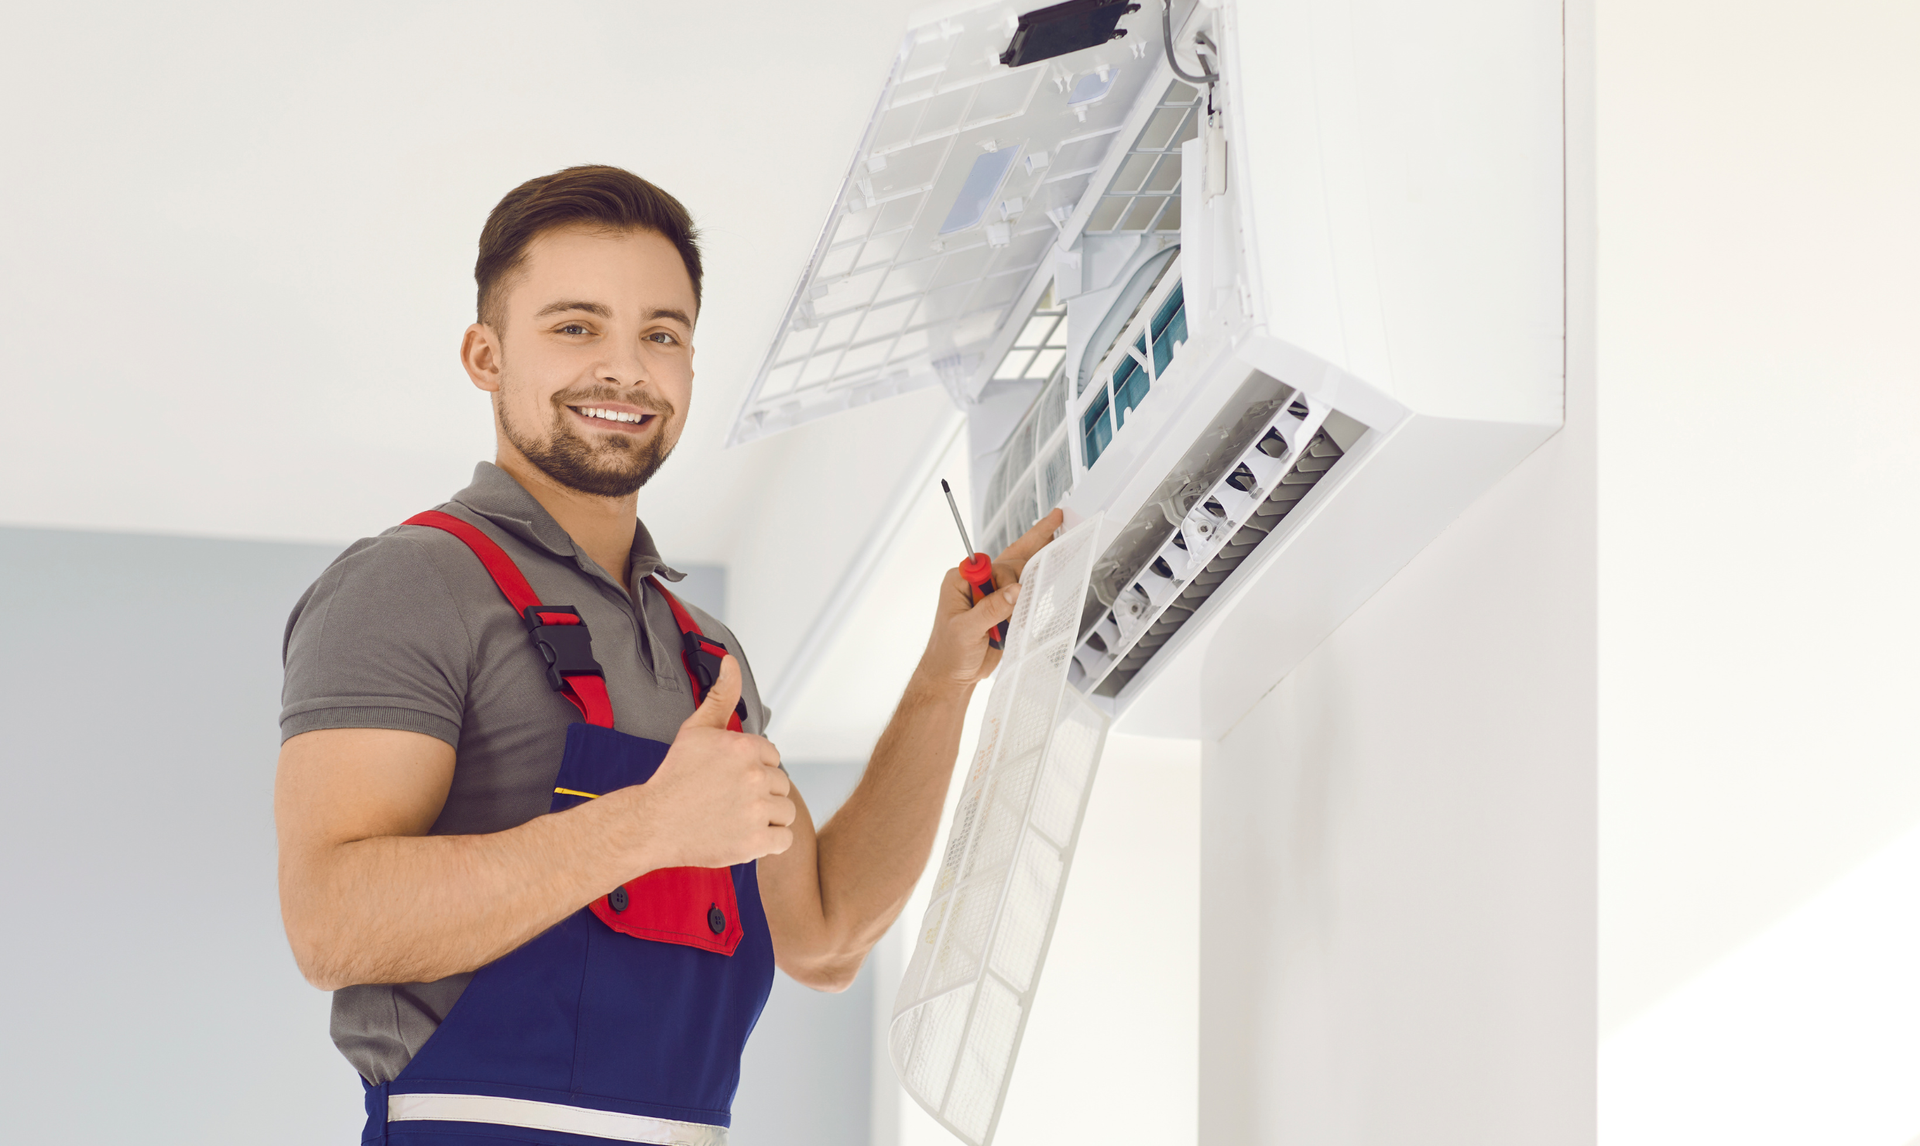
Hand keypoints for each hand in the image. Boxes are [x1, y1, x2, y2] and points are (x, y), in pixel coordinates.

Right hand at [622, 655, 794, 870]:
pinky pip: (784, 840)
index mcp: (745, 748)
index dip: (753, 770)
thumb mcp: (696, 729)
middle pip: (781, 785)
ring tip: (737, 818)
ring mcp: (756, 810)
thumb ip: (721, 696)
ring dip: (767, 817)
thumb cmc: (674, 777)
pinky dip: (769, 842)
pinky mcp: (755, 842)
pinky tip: (745, 835)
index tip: (731, 780)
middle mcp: (754, 777)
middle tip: (730, 800)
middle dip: (761, 793)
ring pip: (785, 812)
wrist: (652, 822)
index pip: (773, 758)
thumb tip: (730, 662)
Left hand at [918, 508, 1065, 689]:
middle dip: (1034, 541)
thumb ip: (991, 609)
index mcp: (960, 580)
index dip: (1009, 578)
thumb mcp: (966, 630)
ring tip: (1058, 534)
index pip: (992, 566)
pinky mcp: (1002, 610)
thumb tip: (1016, 591)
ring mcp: (991, 596)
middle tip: (1056, 519)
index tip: (1019, 593)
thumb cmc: (948, 653)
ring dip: (1038, 562)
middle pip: (1010, 558)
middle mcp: (977, 583)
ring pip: (1020, 572)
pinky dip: (1039, 583)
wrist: (951, 677)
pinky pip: (1023, 594)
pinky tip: (1052, 569)